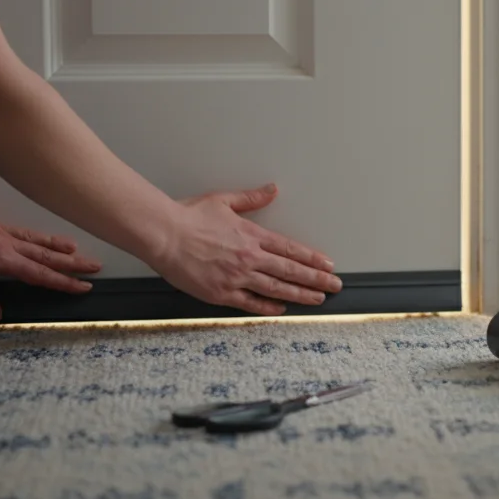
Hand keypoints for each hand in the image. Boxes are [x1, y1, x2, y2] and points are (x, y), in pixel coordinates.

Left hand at [0, 198, 101, 322]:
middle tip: (96, 267)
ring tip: (80, 251)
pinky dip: (41, 237)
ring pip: (40, 243)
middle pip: (48, 256)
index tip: (84, 287)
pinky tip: (47, 239)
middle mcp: (9, 245)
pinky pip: (26, 233)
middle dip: (73, 263)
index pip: (40, 273)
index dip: (63, 282)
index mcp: (3, 258)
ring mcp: (4, 235)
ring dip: (61, 248)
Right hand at [149, 184, 340, 315]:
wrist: (163, 234)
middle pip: (290, 271)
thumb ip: (252, 198)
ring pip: (276, 288)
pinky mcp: (221, 293)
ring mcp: (237, 277)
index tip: (328, 265)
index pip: (291, 249)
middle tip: (335, 285)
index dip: (312, 259)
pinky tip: (282, 309)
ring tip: (318, 299)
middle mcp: (249, 257)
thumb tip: (272, 189)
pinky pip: (250, 303)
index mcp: (252, 235)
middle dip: (316, 280)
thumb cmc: (189, 216)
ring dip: (300, 295)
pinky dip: (268, 307)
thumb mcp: (223, 200)